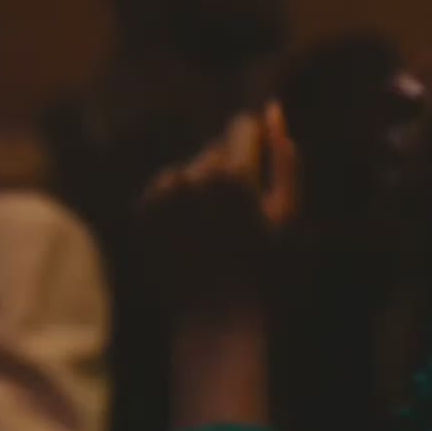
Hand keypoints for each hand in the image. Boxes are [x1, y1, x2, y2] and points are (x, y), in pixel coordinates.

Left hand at [136, 102, 297, 309]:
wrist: (216, 320)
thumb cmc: (266, 272)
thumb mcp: (289, 215)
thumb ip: (285, 159)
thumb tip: (272, 110)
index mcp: (231, 173)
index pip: (241, 126)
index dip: (257, 146)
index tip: (261, 173)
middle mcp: (190, 176)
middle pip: (214, 149)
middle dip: (231, 169)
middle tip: (241, 216)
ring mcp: (162, 193)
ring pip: (189, 169)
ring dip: (202, 186)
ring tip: (217, 229)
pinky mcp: (142, 210)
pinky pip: (166, 190)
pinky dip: (179, 203)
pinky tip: (193, 234)